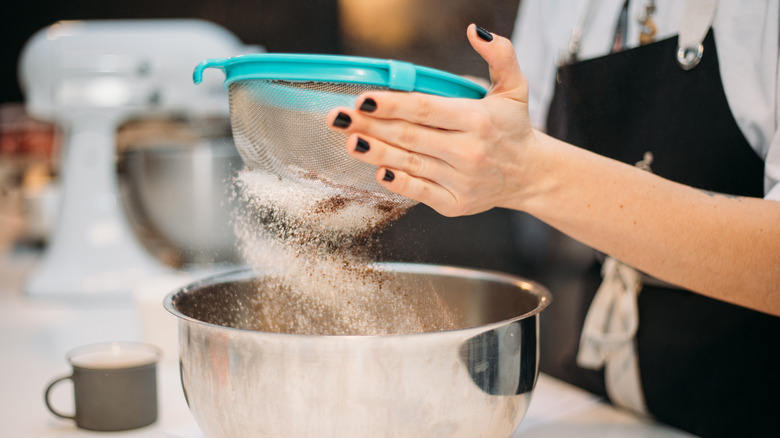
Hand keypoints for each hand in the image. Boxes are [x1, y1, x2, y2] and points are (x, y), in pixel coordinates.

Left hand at [328, 24, 537, 216]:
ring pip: (411, 163)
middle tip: (338, 118)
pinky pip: (420, 193)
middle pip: (410, 136)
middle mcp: (469, 151)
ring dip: (376, 153)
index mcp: (478, 119)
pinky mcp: (456, 204)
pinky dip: (398, 183)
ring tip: (349, 141)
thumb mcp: (514, 87)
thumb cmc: (513, 128)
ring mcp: (462, 180)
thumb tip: (476, 30)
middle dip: (371, 126)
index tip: (363, 100)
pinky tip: (377, 171)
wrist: (529, 175)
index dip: (392, 105)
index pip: (426, 109)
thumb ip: (500, 55)